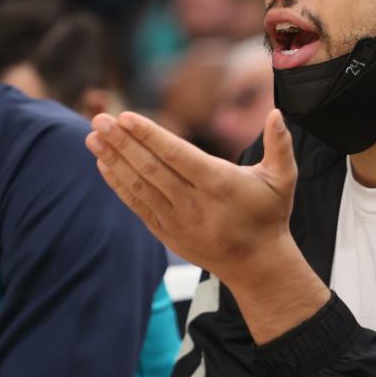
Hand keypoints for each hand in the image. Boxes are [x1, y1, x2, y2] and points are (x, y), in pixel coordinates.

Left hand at [85, 108, 296, 277]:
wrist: (256, 264)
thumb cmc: (269, 215)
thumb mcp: (283, 179)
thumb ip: (280, 143)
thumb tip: (277, 112)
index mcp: (220, 184)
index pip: (177, 155)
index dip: (150, 135)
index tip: (125, 117)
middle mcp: (194, 203)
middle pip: (151, 168)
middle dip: (122, 142)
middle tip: (99, 119)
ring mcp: (177, 221)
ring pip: (139, 185)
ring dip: (113, 160)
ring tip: (92, 137)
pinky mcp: (166, 233)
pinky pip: (137, 205)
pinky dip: (118, 184)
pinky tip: (103, 164)